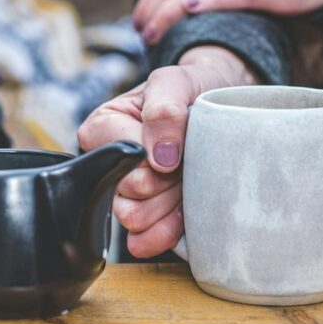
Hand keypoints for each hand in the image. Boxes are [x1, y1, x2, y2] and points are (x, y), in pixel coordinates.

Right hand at [77, 46, 257, 257]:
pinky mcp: (145, 220)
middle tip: (186, 162)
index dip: (155, 157)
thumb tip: (160, 157)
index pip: (121, 159)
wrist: (220, 107)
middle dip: (167, 181)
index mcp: (102, 128)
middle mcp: (107, 164)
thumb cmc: (191, 89)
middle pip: (129, 193)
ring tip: (187, 181)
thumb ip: (163, 109)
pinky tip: (185, 213)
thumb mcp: (176, 81)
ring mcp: (126, 195)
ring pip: (135, 219)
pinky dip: (167, 232)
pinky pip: (143, 242)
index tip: (176, 144)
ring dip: (169, 204)